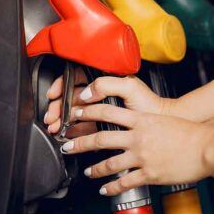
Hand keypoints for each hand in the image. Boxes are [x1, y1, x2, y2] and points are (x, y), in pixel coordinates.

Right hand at [44, 73, 173, 134]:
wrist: (161, 124)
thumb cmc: (150, 104)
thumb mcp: (130, 87)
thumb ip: (107, 84)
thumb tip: (86, 92)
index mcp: (105, 80)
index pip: (76, 78)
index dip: (62, 86)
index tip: (54, 95)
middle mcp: (101, 94)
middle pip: (71, 97)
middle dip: (58, 107)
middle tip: (52, 117)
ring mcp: (101, 110)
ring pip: (74, 113)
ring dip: (62, 120)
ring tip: (56, 128)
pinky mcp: (103, 125)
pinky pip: (83, 127)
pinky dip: (73, 131)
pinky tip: (67, 135)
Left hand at [62, 103, 213, 195]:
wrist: (206, 147)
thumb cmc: (190, 133)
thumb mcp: (164, 120)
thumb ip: (147, 123)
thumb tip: (136, 125)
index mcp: (142, 120)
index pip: (107, 112)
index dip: (88, 112)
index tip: (77, 114)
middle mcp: (138, 138)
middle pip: (100, 138)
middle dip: (80, 143)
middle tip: (67, 145)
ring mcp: (142, 157)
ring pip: (109, 163)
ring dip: (95, 169)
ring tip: (88, 172)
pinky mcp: (149, 174)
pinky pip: (125, 182)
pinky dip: (112, 187)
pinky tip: (105, 190)